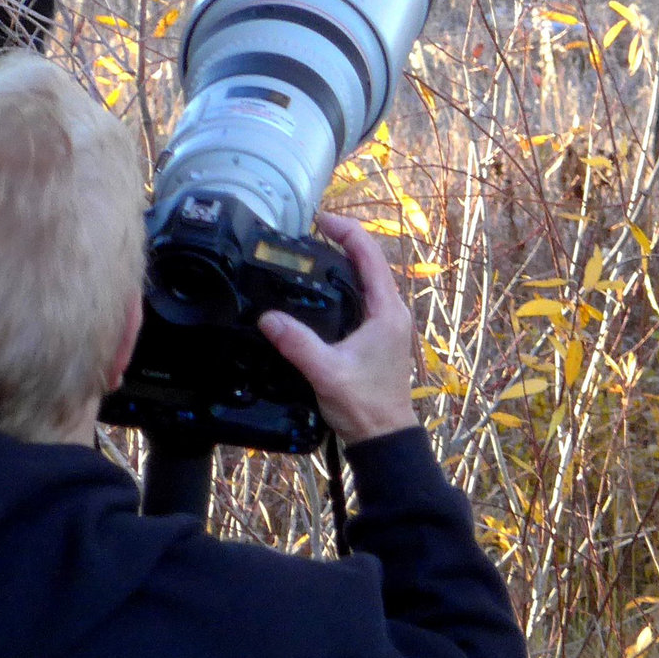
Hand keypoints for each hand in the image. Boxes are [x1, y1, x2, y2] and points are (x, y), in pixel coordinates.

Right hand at [258, 213, 420, 445]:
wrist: (383, 437)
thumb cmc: (365, 405)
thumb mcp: (326, 372)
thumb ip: (297, 343)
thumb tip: (268, 318)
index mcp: (386, 311)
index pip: (370, 255)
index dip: (345, 230)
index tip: (319, 220)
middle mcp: (391, 312)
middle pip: (369, 262)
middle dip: (341, 241)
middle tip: (308, 233)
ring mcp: (386, 324)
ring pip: (366, 280)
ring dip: (342, 263)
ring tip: (311, 253)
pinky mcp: (377, 337)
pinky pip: (361, 299)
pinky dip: (342, 285)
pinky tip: (319, 291)